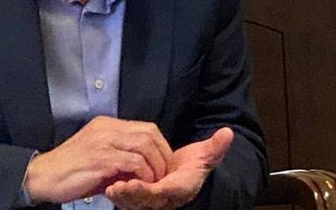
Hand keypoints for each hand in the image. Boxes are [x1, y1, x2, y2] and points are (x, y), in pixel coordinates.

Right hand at [24, 116, 173, 203]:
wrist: (43, 176)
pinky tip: (141, 183)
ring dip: (155, 165)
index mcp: (106, 125)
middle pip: (149, 133)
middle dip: (163, 155)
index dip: (160, 146)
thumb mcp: (98, 155)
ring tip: (156, 180)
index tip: (164, 164)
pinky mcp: (100, 158)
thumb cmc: (70, 170)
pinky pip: (132, 161)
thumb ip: (120, 154)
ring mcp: (103, 142)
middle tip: (165, 174)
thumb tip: (144, 166)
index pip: (145, 128)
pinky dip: (143, 173)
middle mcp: (106, 129)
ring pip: (144, 144)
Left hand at [105, 127, 233, 209]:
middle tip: (115, 188)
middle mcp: (167, 199)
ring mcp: (153, 202)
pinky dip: (118, 196)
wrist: (186, 174)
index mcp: (181, 188)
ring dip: (122, 198)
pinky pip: (129, 201)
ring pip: (135, 204)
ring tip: (109, 188)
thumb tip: (228, 132)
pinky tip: (106, 186)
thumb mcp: (206, 156)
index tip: (133, 184)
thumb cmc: (194, 165)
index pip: (164, 192)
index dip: (148, 190)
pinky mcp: (142, 200)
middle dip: (131, 197)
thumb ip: (216, 147)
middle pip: (147, 202)